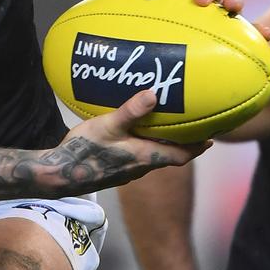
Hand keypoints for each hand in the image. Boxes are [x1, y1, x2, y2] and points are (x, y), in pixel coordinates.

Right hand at [49, 90, 210, 194]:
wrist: (59, 176)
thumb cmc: (84, 152)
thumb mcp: (107, 126)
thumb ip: (130, 111)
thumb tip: (154, 94)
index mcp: (145, 158)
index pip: (181, 156)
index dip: (197, 148)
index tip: (211, 138)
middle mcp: (140, 168)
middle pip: (169, 156)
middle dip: (183, 144)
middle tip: (192, 128)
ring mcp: (127, 171)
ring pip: (153, 157)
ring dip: (163, 145)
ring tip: (167, 127)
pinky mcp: (114, 171)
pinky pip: (138, 158)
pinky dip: (145, 146)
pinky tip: (136, 135)